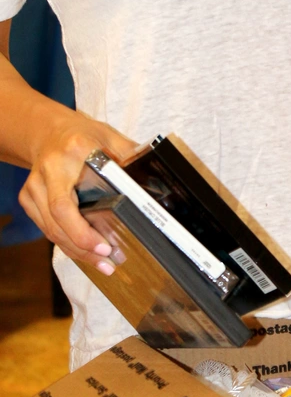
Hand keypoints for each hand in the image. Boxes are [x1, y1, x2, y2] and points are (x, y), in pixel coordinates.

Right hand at [19, 111, 138, 275]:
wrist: (47, 131)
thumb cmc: (82, 135)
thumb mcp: (109, 136)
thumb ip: (130, 155)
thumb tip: (156, 176)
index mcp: (70, 155)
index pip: (66, 202)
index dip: (82, 230)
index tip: (105, 246)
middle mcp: (46, 173)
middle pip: (57, 223)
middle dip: (83, 248)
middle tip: (108, 263)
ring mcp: (33, 188)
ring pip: (51, 230)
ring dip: (77, 251)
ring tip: (104, 265)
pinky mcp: (28, 200)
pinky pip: (47, 228)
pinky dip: (67, 243)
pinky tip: (87, 253)